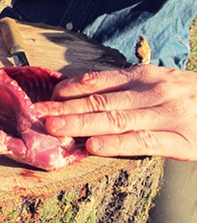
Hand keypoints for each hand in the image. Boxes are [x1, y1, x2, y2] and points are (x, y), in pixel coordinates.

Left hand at [34, 64, 196, 160]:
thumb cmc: (186, 94)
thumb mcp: (156, 81)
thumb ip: (123, 86)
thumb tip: (81, 92)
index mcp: (142, 76)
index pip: (99, 81)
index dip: (71, 90)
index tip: (47, 97)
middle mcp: (152, 91)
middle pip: (102, 101)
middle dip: (67, 108)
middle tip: (40, 114)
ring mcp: (167, 115)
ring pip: (116, 120)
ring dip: (82, 124)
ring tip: (56, 128)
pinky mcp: (181, 140)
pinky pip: (143, 141)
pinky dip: (116, 144)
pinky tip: (94, 146)